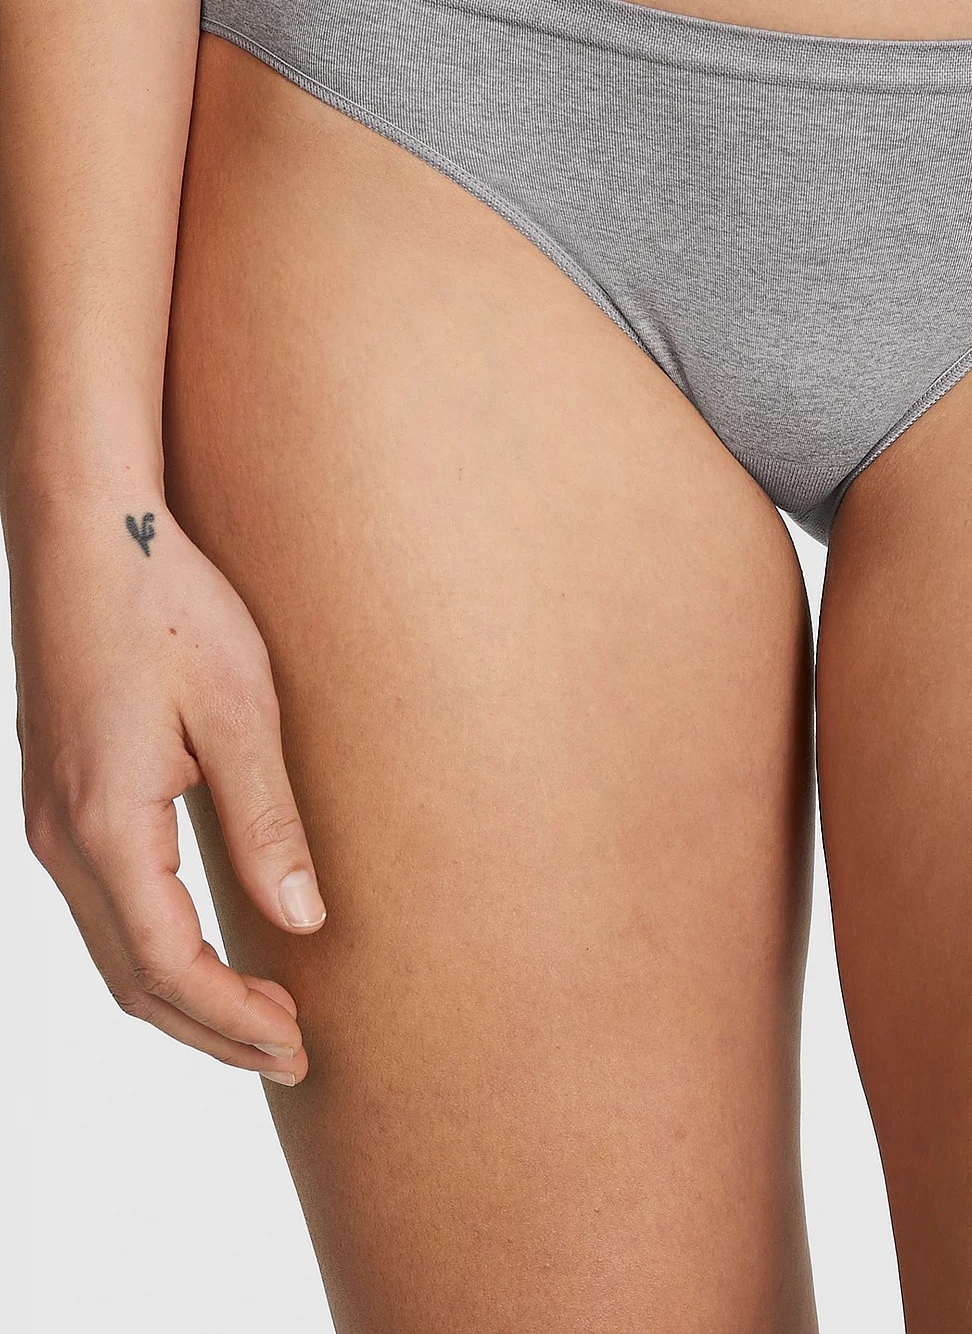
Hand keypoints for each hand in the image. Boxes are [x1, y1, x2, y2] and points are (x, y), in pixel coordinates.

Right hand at [10, 487, 324, 1080]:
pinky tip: (210, 944)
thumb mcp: (238, 708)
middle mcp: (64, 838)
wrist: (89, 533)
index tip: (300, 1046)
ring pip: (113, 948)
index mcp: (108, 825)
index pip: (170, 968)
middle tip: (294, 1053)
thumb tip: (304, 921)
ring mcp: (53, 820)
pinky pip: (103, 905)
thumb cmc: (168, 604)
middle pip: (133, 979)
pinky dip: (156, 948)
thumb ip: (268, 819)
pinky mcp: (61, 797)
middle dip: (213, 1029)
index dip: (235, 1020)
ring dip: (185, 995)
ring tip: (264, 1015)